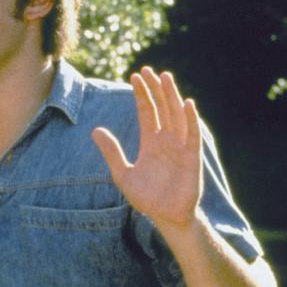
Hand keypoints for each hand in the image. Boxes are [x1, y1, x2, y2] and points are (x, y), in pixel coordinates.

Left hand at [92, 67, 201, 233]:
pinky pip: (192, 135)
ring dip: (172, 96)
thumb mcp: (122, 174)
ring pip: (177, 115)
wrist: (166, 217)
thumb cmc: (147, 198)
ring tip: (165, 77)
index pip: (146, 111)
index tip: (134, 76)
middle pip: (162, 108)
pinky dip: (190, 119)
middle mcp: (166, 140)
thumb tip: (95, 130)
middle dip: (156, 88)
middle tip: (148, 69)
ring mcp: (180, 147)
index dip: (141, 94)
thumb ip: (112, 151)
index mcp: (151, 142)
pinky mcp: (192, 157)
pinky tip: (187, 103)